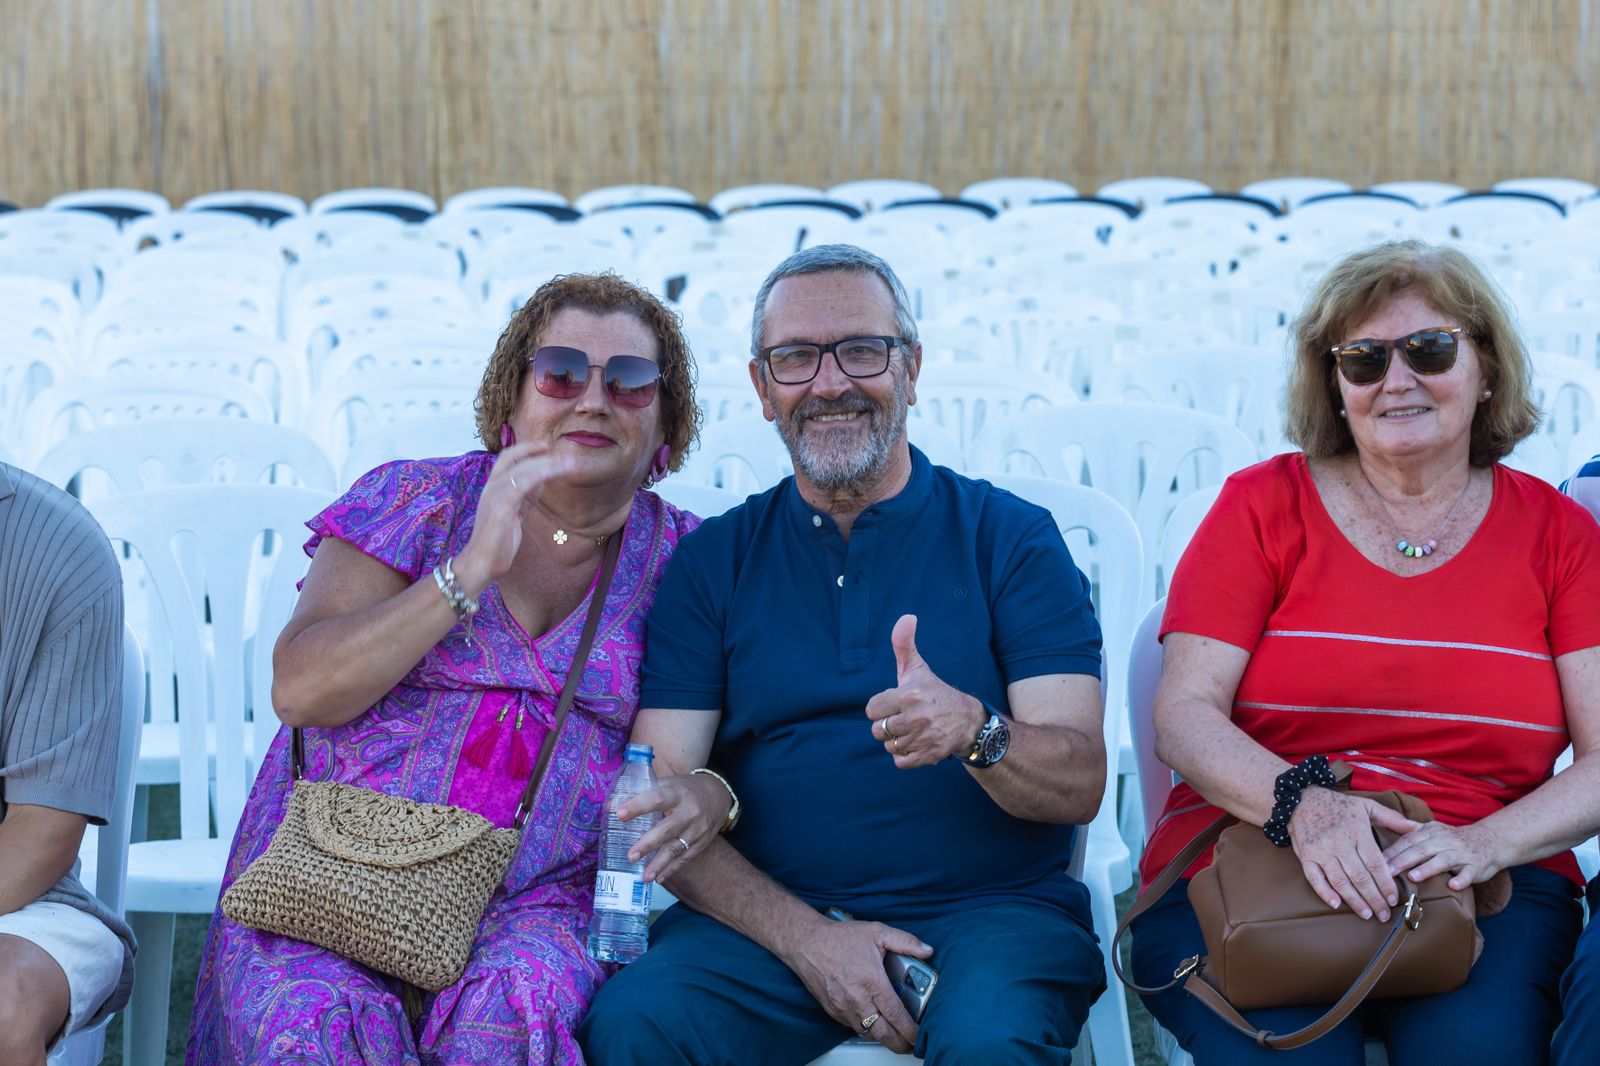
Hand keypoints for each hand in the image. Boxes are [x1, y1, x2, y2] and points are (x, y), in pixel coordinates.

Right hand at [455, 443, 576, 592]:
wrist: (481, 562)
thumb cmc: (498, 540)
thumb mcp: (515, 512)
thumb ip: (526, 496)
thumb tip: (542, 479)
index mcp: (493, 487)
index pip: (508, 458)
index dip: (526, 449)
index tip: (547, 446)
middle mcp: (491, 487)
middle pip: (515, 459)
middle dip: (542, 455)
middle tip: (567, 456)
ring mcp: (494, 496)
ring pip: (522, 470)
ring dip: (547, 464)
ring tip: (569, 464)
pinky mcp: (501, 509)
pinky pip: (521, 486)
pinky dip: (538, 476)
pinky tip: (552, 474)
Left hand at [616, 773, 732, 883]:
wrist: (718, 796)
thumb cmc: (685, 789)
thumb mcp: (668, 783)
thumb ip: (643, 792)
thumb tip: (610, 806)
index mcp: (676, 793)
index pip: (656, 798)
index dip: (638, 806)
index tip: (619, 814)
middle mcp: (688, 811)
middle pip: (667, 829)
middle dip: (648, 843)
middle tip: (630, 856)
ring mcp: (697, 829)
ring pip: (677, 848)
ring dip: (660, 864)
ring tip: (645, 877)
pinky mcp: (701, 842)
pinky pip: (685, 858)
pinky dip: (671, 869)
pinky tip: (659, 878)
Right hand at [783, 915, 932, 1053]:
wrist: (806, 943)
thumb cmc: (839, 938)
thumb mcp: (877, 932)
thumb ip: (905, 941)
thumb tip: (927, 950)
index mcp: (872, 981)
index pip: (896, 1014)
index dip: (909, 1029)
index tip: (918, 1035)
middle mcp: (858, 998)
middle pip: (883, 1033)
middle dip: (899, 1043)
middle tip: (909, 1044)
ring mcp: (843, 1007)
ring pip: (867, 1032)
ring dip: (882, 1036)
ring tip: (894, 1035)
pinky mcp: (832, 1010)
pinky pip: (852, 1026)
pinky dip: (865, 1027)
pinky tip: (872, 1021)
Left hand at [864, 615, 985, 768]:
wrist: (969, 720)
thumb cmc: (936, 693)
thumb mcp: (918, 668)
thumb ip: (904, 644)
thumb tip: (907, 617)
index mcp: (909, 695)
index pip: (871, 709)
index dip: (881, 707)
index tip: (895, 704)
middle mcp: (915, 717)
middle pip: (877, 730)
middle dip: (888, 725)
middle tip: (905, 718)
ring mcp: (922, 738)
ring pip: (889, 746)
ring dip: (898, 741)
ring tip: (913, 730)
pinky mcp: (928, 755)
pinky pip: (900, 761)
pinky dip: (905, 755)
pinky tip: (917, 743)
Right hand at [1287, 787, 1421, 921]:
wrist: (1301, 799)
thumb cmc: (1337, 804)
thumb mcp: (1366, 805)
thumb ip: (1391, 818)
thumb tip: (1416, 828)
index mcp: (1357, 831)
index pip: (1375, 863)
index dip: (1385, 884)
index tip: (1393, 899)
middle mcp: (1339, 843)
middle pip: (1360, 877)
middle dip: (1374, 898)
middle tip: (1384, 914)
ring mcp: (1320, 850)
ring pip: (1340, 881)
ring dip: (1355, 900)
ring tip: (1367, 915)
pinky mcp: (1306, 856)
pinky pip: (1314, 878)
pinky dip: (1324, 892)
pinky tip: (1336, 905)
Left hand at [1381, 820, 1506, 891]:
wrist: (1490, 840)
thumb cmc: (1454, 840)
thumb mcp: (1433, 831)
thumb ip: (1412, 834)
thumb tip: (1384, 837)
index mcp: (1431, 832)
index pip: (1408, 840)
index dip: (1393, 851)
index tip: (1376, 861)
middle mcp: (1445, 841)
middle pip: (1421, 849)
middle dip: (1402, 860)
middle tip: (1387, 872)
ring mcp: (1461, 854)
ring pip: (1442, 860)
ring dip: (1427, 869)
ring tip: (1412, 877)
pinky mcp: (1476, 866)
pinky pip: (1468, 873)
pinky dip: (1461, 880)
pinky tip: (1452, 886)